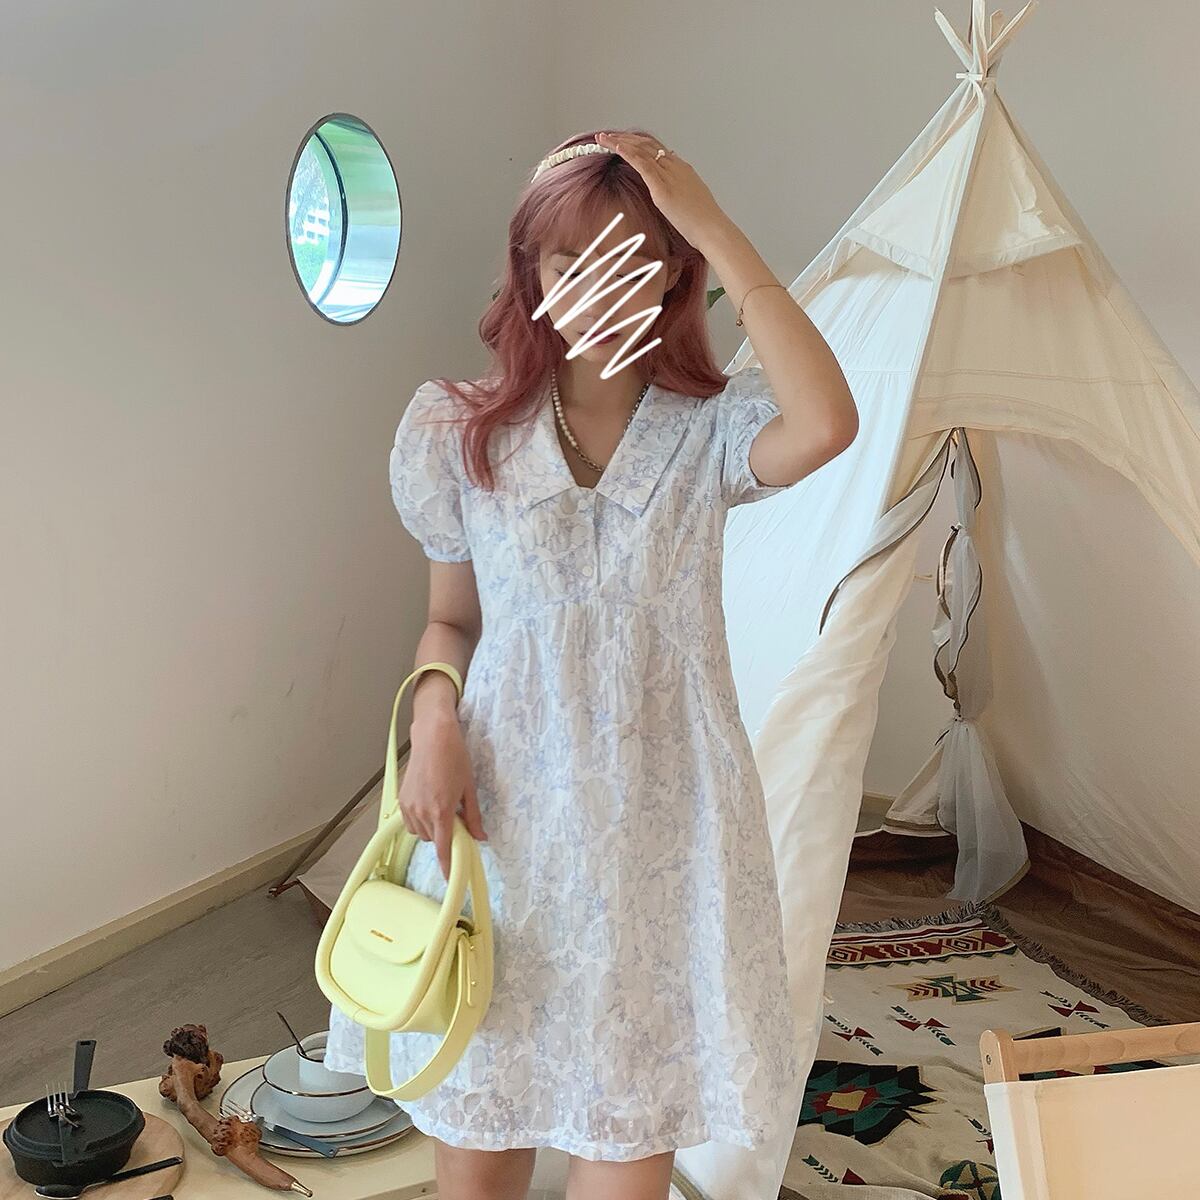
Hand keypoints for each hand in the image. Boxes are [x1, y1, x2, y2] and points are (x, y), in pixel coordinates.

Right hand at [400, 712, 487, 880]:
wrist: (433, 736)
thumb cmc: (455, 758)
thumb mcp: (469, 788)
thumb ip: (473, 817)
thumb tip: (480, 837)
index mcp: (441, 811)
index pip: (442, 848)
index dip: (447, 866)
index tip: (451, 879)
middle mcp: (421, 811)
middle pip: (431, 840)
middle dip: (442, 836)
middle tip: (455, 819)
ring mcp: (408, 805)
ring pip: (419, 832)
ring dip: (430, 829)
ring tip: (441, 807)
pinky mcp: (402, 798)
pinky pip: (410, 821)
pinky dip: (419, 820)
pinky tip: (429, 804)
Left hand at [596, 131, 732, 251]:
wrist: (712, 229)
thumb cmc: (704, 222)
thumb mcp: (690, 200)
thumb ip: (680, 192)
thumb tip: (673, 192)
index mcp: (682, 169)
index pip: (656, 149)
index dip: (638, 143)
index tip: (624, 141)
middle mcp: (675, 166)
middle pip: (647, 144)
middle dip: (625, 137)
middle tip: (608, 135)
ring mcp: (668, 175)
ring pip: (641, 149)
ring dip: (620, 141)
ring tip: (603, 138)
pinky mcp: (662, 187)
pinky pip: (641, 163)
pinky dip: (627, 152)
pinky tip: (615, 146)